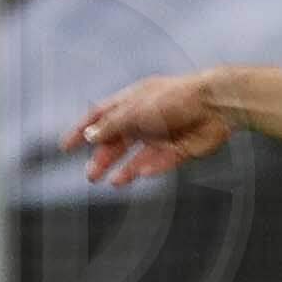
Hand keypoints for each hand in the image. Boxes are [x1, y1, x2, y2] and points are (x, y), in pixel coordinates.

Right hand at [72, 73, 232, 188]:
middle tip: (90, 175)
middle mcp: (145, 119)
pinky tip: (140, 174)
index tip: (65, 147)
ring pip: (137, 156)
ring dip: (124, 169)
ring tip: (112, 182)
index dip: (83, 131)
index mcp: (132, 101)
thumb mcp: (136, 110)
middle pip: (117, 141)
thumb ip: (113, 125)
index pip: (100, 117)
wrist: (216, 105)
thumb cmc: (175, 99)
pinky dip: (149, 169)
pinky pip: (160, 163)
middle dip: (103, 158)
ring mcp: (162, 135)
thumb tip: (90, 136)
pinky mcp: (179, 150)